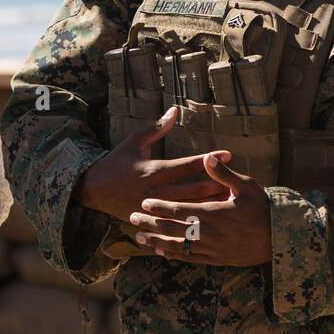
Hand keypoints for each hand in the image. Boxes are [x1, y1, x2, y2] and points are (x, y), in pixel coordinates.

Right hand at [76, 107, 232, 225]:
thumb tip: (174, 110)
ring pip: (188, 208)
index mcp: (155, 169)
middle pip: (193, 189)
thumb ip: (157, 128)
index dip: (209, 160)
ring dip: (209, 205)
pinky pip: (175, 223)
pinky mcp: (151, 220)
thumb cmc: (117, 161)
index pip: (188, 164)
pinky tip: (208, 222)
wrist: (94, 189)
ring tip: (230, 202)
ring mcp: (155, 207)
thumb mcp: (135, 141)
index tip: (229, 154)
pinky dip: (192, 221)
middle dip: (217, 186)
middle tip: (239, 184)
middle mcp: (157, 189)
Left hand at [128, 153, 270, 266]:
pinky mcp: (216, 260)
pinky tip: (161, 252)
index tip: (144, 202)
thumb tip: (208, 157)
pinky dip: (174, 255)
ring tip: (138, 238)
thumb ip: (224, 174)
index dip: (161, 206)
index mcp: (214, 213)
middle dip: (151, 224)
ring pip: (177, 247)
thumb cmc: (263, 209)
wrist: (279, 239)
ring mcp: (211, 249)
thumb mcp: (247, 186)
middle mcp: (209, 233)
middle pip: (173, 229)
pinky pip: (190, 259)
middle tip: (131, 219)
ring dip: (156, 241)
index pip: (180, 209)